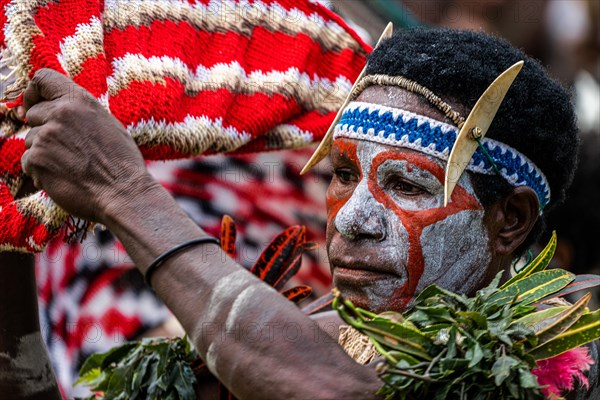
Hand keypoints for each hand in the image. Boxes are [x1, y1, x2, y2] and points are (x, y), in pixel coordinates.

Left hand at [21, 69, 154, 222]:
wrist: (124, 193)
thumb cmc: (121, 163)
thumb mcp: (107, 124)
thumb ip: (80, 112)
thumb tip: (57, 108)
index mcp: (80, 100)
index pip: (42, 79)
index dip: (34, 93)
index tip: (36, 107)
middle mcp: (60, 113)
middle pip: (33, 115)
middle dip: (44, 131)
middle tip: (67, 150)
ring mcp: (46, 136)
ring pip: (30, 140)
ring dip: (44, 154)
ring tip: (71, 167)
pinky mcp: (37, 159)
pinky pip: (28, 162)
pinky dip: (41, 172)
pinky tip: (64, 178)